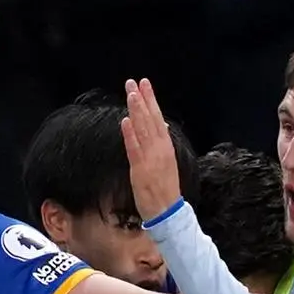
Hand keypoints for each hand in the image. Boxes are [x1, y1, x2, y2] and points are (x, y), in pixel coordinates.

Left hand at [121, 78, 182, 223]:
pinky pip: (134, 150)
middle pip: (150, 120)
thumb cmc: (165, 189)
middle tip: (134, 82)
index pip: (158, 118)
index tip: (145, 85)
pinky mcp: (141, 170)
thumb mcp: (167, 163)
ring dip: (136, 111)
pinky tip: (125, 121)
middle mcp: (160, 150)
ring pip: (143, 130)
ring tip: (130, 94)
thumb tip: (160, 126)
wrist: (168, 212)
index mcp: (166, 147)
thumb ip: (161, 144)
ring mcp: (150, 159)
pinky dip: (130, 135)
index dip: (151, 101)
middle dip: (143, 99)